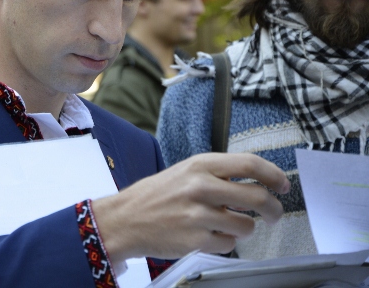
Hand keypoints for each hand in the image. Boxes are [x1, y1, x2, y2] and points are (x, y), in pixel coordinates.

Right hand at [92, 153, 290, 261]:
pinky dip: (225, 242)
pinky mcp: (196, 239)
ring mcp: (198, 215)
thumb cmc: (156, 195)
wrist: (125, 219)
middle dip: (274, 209)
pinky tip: (208, 235)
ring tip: (228, 225)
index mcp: (199, 165)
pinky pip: (229, 244)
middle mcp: (200, 187)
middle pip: (257, 197)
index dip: (274, 175)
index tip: (283, 185)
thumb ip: (218, 173)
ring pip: (247, 226)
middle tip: (275, 214)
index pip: (250, 164)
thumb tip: (258, 181)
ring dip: (245, 229)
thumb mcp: (185, 172)